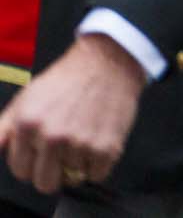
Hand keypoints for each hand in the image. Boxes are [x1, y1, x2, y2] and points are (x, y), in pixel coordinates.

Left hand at [0, 35, 145, 193]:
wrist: (107, 64)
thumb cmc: (65, 81)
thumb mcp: (24, 99)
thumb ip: (3, 130)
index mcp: (27, 125)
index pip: (21, 171)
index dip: (32, 162)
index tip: (43, 151)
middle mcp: (52, 136)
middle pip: (45, 184)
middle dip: (53, 172)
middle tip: (63, 152)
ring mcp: (80, 143)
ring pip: (74, 179)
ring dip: (78, 163)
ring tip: (83, 137)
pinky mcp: (106, 147)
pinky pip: (97, 176)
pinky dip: (99, 164)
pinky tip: (98, 140)